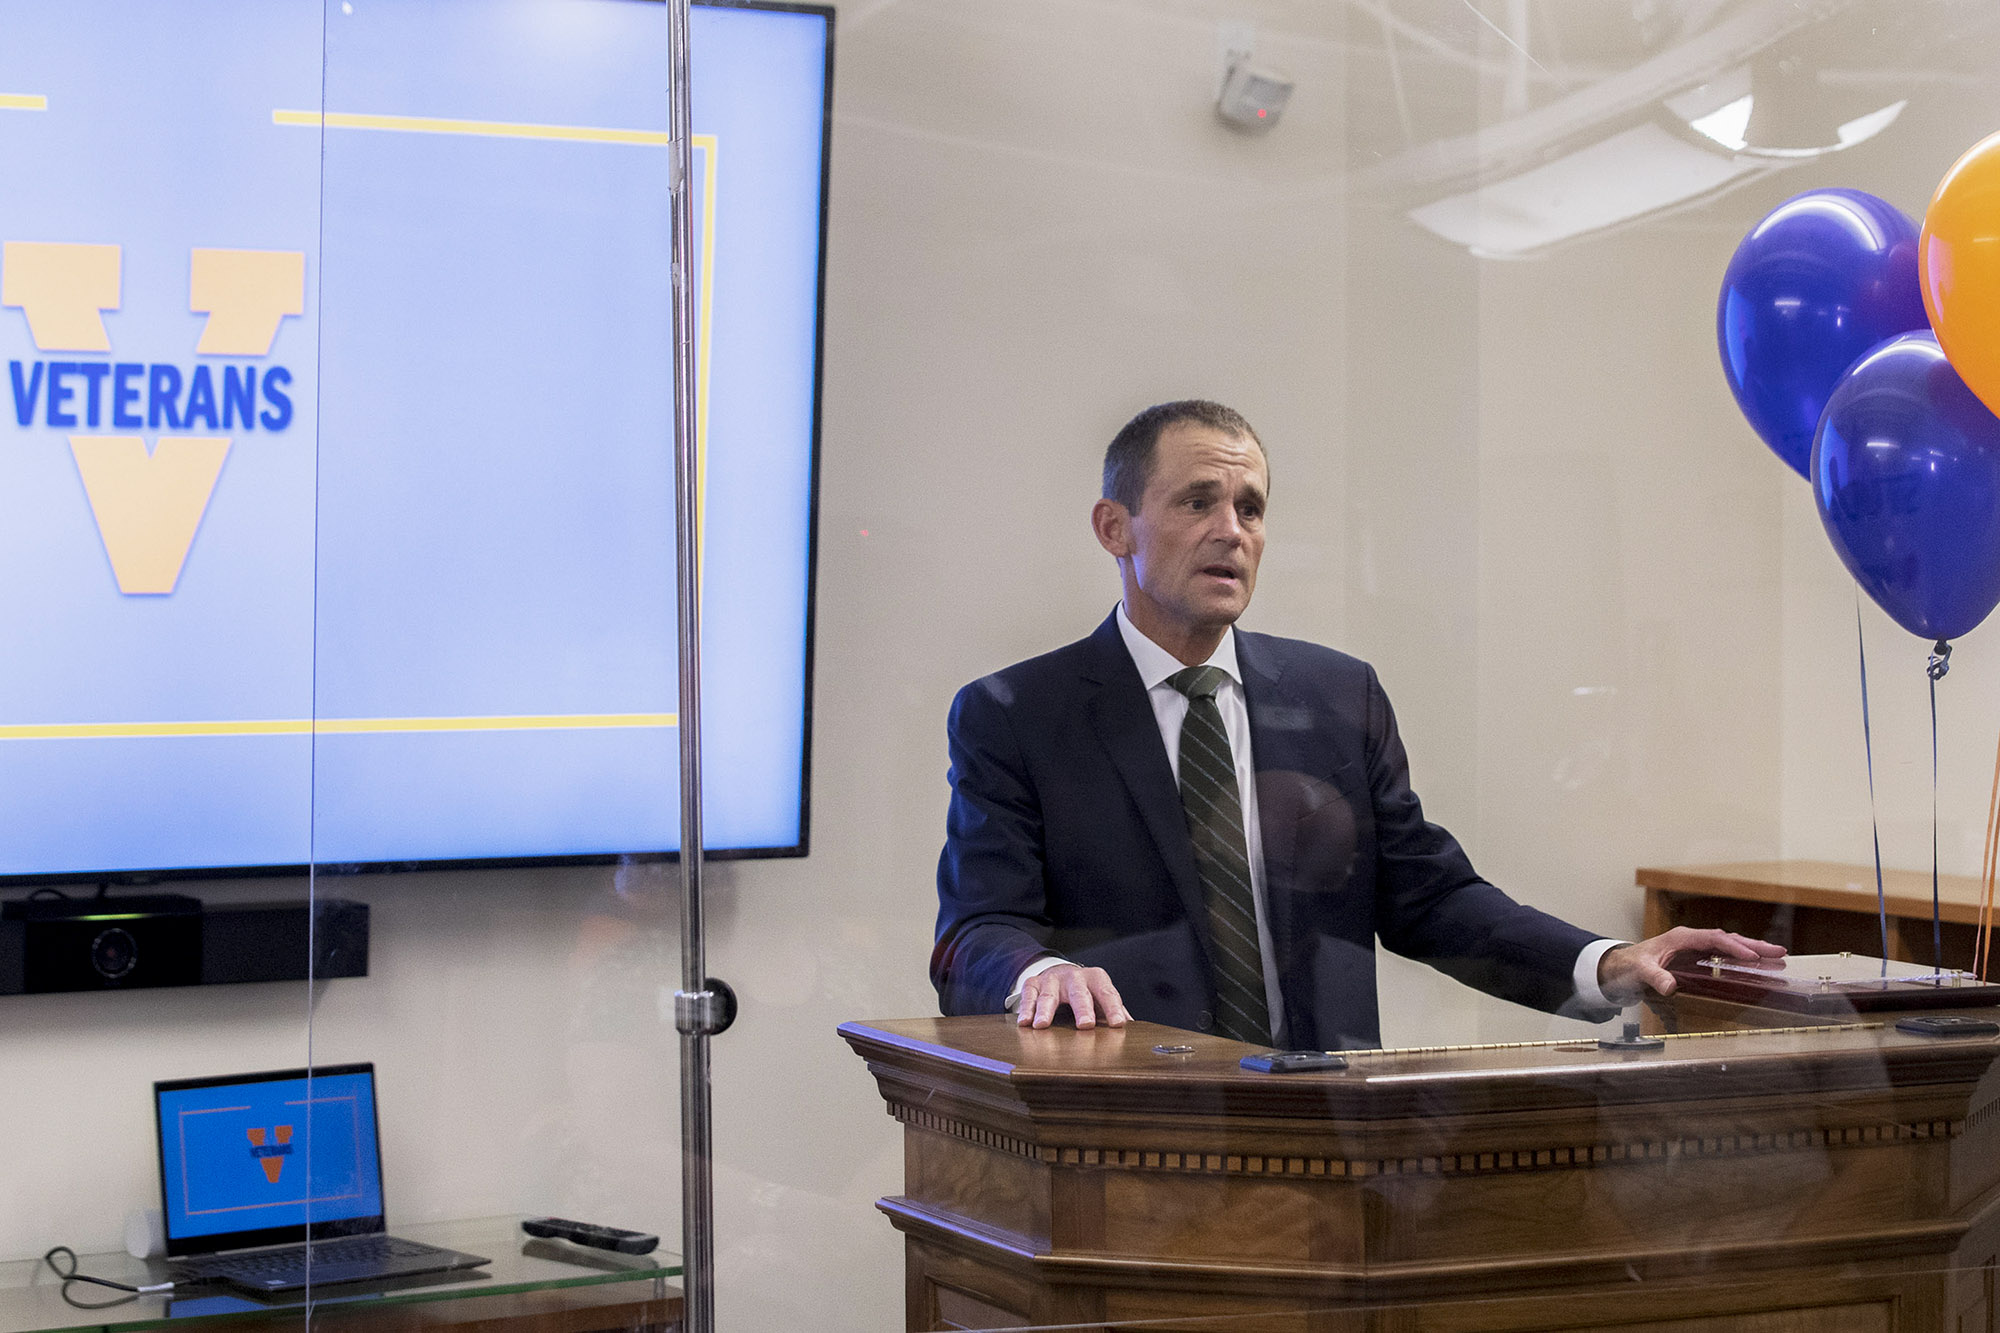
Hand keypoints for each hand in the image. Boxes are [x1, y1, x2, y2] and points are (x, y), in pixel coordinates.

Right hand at [1017, 963, 1128, 1029]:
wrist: (1059, 974)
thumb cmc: (1086, 992)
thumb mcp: (1101, 996)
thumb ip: (1115, 1010)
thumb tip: (1134, 1027)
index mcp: (1096, 979)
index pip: (1107, 993)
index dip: (1113, 1009)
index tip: (1119, 1024)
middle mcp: (1074, 977)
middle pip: (1079, 992)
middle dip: (1082, 1008)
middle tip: (1085, 1025)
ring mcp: (1052, 980)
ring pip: (1049, 995)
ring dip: (1046, 1010)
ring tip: (1042, 1025)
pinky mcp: (1033, 984)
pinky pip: (1028, 996)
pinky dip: (1026, 1009)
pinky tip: (1025, 1023)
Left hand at [1598, 927, 1785, 1003]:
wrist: (1621, 966)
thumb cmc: (1630, 965)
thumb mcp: (1641, 971)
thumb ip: (1655, 977)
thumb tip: (1670, 986)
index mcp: (1681, 938)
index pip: (1713, 939)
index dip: (1733, 947)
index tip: (1752, 957)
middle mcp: (1691, 939)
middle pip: (1728, 939)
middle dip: (1753, 945)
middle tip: (1779, 952)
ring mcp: (1695, 948)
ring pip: (1729, 946)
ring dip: (1752, 951)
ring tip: (1777, 957)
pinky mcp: (1697, 958)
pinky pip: (1724, 956)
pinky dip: (1741, 959)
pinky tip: (1757, 965)